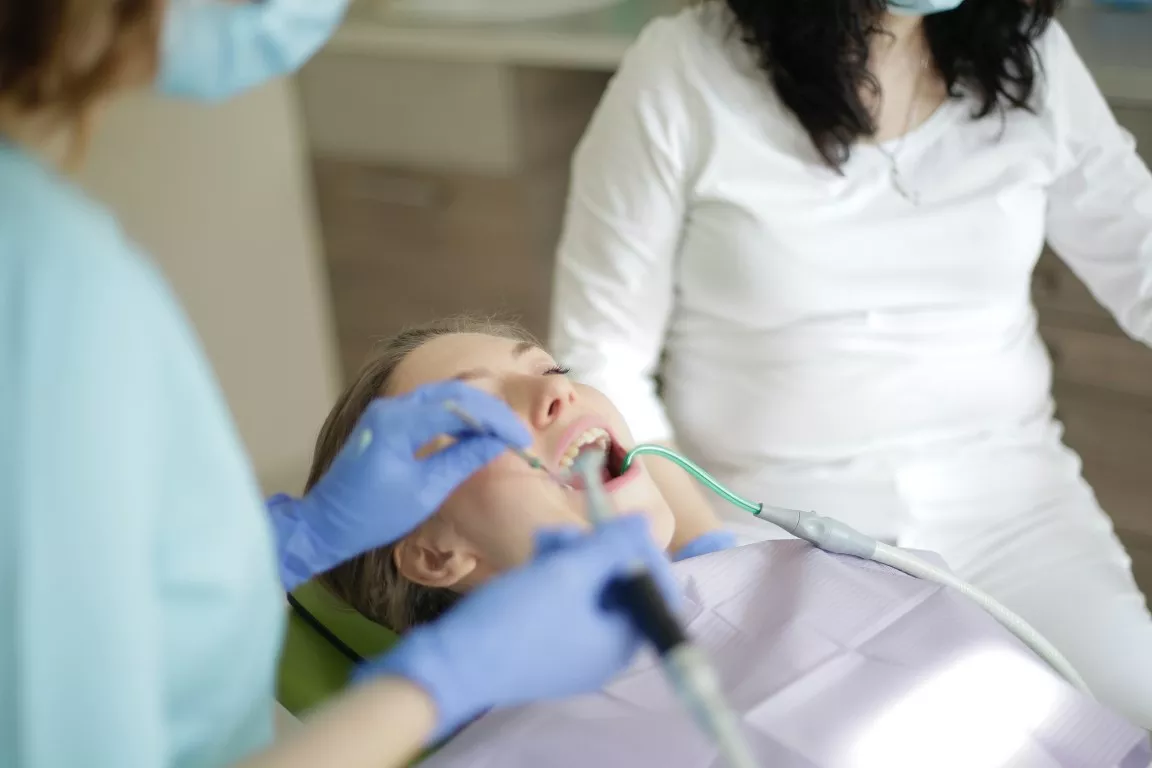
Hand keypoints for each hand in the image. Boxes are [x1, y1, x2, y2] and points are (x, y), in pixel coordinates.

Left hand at [271, 381, 529, 590]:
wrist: (325, 525)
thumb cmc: (373, 516)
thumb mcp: (426, 492)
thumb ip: (463, 460)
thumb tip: (498, 442)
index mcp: (398, 424)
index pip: (460, 407)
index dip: (496, 421)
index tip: (522, 440)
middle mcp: (390, 407)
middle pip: (453, 392)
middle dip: (490, 411)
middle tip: (517, 434)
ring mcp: (386, 411)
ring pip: (441, 395)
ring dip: (474, 410)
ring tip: (501, 432)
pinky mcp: (385, 420)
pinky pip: (428, 406)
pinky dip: (455, 414)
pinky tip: (474, 431)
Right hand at [364, 515, 678, 739]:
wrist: (451, 664)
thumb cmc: (515, 619)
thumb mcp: (567, 573)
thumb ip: (612, 546)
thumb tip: (644, 523)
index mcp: (621, 644)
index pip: (655, 591)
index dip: (640, 551)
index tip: (612, 523)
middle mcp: (605, 654)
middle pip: (621, 589)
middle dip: (597, 553)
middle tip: (563, 534)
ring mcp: (576, 653)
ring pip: (591, 591)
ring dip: (573, 559)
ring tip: (541, 542)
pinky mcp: (548, 648)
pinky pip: (568, 605)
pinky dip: (556, 579)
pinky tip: (533, 561)